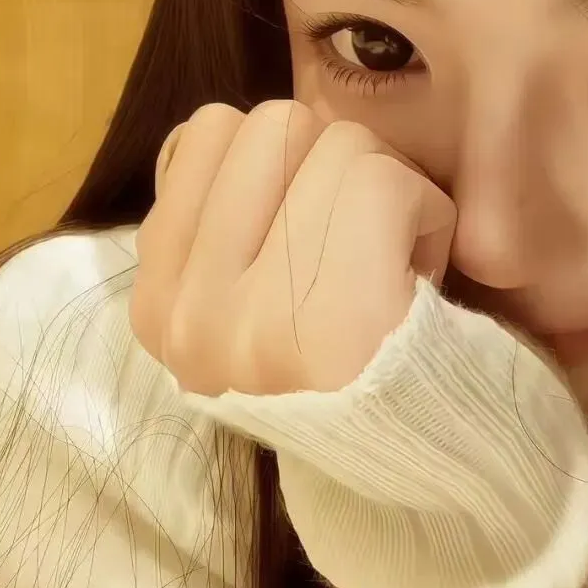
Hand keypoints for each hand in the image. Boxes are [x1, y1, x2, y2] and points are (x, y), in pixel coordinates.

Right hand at [129, 100, 456, 395]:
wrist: (417, 465)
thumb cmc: (345, 362)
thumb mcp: (247, 293)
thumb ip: (213, 212)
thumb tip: (214, 127)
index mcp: (160, 302)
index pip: (207, 133)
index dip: (283, 157)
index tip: (307, 228)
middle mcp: (189, 313)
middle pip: (276, 122)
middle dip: (336, 160)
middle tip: (360, 238)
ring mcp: (252, 318)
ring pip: (340, 142)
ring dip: (389, 187)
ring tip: (392, 262)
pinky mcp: (329, 318)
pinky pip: (382, 180)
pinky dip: (427, 211)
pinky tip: (424, 273)